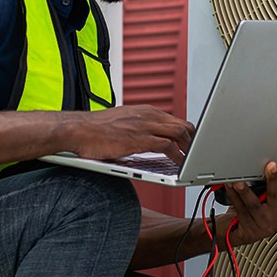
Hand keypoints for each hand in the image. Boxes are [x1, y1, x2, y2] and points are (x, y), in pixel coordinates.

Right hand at [65, 105, 194, 162]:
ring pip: (180, 134)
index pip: (174, 120)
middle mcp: (148, 115)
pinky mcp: (140, 139)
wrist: (77, 129)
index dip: (186, 134)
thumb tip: (149, 143)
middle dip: (194, 141)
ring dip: (191, 149)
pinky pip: (168, 147)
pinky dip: (179, 157)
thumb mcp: (122, 124)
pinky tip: (181, 166)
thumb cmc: (94, 130)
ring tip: (194, 162)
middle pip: (183, 125)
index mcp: (145, 111)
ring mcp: (145, 126)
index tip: (191, 145)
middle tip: (198, 155)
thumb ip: (138, 129)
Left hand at [217, 154, 276, 245]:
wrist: (245, 232)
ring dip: (245, 191)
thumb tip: (273, 161)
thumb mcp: (273, 199)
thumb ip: (275, 184)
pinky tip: (229, 187)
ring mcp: (264, 222)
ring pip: (254, 205)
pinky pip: (240, 209)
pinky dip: (233, 196)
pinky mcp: (249, 227)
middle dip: (273, 179)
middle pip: (276, 195)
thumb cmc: (260, 211)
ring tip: (239, 182)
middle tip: (270, 166)